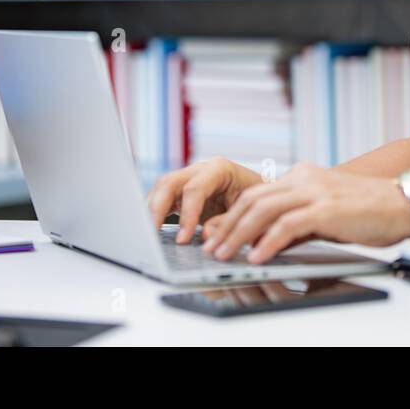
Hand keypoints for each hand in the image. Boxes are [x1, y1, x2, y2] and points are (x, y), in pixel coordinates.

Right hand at [146, 158, 264, 242]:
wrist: (264, 199)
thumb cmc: (261, 202)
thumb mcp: (251, 212)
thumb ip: (228, 222)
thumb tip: (206, 234)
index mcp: (219, 169)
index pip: (194, 188)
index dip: (187, 214)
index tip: (183, 239)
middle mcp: (200, 171)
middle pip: (168, 183)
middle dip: (156, 209)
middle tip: (150, 235)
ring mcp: (188, 181)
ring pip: (160, 190)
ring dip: (150, 212)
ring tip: (145, 237)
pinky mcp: (182, 195)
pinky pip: (161, 202)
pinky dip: (154, 216)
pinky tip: (151, 234)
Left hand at [200, 164, 409, 263]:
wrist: (406, 203)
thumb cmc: (371, 211)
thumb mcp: (326, 212)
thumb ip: (298, 223)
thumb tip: (268, 241)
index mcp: (303, 175)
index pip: (257, 194)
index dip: (233, 215)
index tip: (217, 234)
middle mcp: (305, 178)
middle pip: (253, 200)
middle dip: (228, 226)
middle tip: (212, 247)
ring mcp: (316, 191)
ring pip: (264, 210)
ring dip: (240, 234)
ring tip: (226, 254)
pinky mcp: (327, 208)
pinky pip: (288, 225)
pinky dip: (268, 242)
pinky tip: (258, 257)